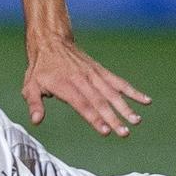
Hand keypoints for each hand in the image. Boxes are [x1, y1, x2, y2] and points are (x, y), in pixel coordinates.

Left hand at [22, 36, 150, 135]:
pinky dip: (133, 91)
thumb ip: (34, 103)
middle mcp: (82, 79)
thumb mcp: (30, 86)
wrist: (52, 41)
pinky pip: (119, 82)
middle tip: (124, 133)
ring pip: (112, 92)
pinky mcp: (101, 72)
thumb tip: (36, 120)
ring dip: (126, 107)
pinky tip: (146, 101)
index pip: (82, 104)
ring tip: (137, 121)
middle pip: (100, 101)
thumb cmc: (40, 69)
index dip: (94, 118)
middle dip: (114, 118)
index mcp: (65, 84)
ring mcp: (94, 75)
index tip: (106, 131)